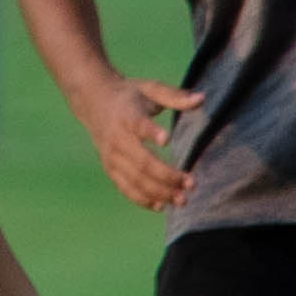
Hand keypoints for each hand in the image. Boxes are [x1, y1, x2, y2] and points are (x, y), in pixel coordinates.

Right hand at [68, 67, 201, 211]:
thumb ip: (175, 96)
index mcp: (127, 115)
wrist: (93, 102)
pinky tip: (161, 206)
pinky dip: (142, 199)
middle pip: (141, 161)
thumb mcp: (150, 88)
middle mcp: (117, 138)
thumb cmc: (129, 95)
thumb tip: (202, 99)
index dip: (151, 132)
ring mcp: (111, 155)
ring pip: (135, 179)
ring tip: (183, 200)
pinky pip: (125, 187)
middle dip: (167, 176)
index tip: (167, 139)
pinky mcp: (109, 167)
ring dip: (159, 192)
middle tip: (192, 183)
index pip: (138, 124)